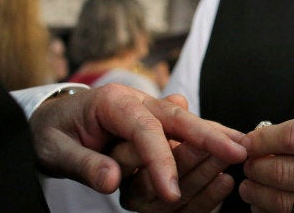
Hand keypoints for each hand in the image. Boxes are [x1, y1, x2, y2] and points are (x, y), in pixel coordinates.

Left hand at [29, 84, 246, 202]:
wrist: (51, 117)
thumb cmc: (50, 132)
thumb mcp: (54, 148)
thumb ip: (83, 164)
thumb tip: (111, 181)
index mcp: (111, 102)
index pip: (143, 131)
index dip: (160, 161)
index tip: (171, 191)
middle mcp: (136, 101)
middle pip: (177, 117)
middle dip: (207, 136)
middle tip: (235, 152)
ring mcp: (148, 108)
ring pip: (187, 119)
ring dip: (216, 132)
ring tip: (242, 145)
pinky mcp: (155, 120)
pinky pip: (185, 127)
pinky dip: (208, 133)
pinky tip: (228, 139)